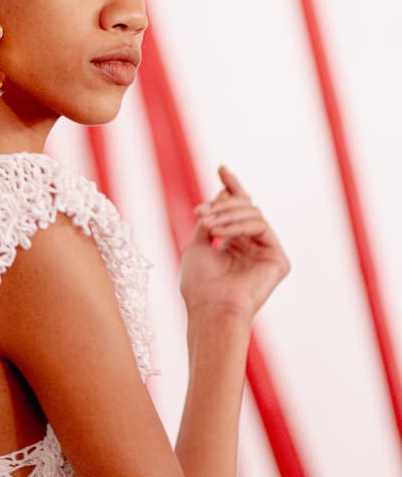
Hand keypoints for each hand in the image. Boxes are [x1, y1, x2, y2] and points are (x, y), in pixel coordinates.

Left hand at [179, 166, 289, 324]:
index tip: (221, 168)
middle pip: (245, 207)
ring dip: (227, 214)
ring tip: (207, 225)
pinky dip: (239, 225)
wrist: (210, 308)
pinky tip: (221, 234)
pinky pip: (260, 226)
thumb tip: (223, 193)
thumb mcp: (197, 243)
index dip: (231, 187)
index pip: (237, 210)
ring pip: (253, 214)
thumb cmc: (199, 284)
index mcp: (234, 245)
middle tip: (200, 211)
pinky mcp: (278, 260)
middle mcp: (252, 247)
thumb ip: (211, 218)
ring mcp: (266, 253)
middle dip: (221, 203)